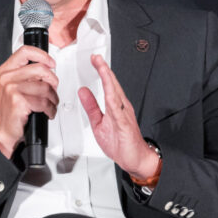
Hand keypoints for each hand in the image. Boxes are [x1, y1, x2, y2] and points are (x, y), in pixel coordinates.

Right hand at [0, 45, 58, 157]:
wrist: (6, 129)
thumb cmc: (14, 108)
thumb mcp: (17, 85)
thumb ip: (29, 73)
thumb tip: (49, 67)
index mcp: (7, 70)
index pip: (25, 51)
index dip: (42, 55)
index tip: (51, 63)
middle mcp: (8, 77)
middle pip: (41, 69)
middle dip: (53, 82)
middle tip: (53, 89)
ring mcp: (12, 89)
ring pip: (45, 88)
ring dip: (53, 99)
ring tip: (50, 104)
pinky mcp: (18, 101)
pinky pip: (43, 102)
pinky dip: (50, 109)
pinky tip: (47, 112)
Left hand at [78, 55, 159, 179]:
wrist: (135, 159)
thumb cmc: (120, 143)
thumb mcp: (99, 123)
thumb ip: (91, 107)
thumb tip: (83, 92)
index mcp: (115, 106)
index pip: (108, 85)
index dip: (102, 71)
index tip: (94, 60)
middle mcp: (121, 107)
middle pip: (112, 85)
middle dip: (105, 70)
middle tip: (97, 58)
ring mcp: (124, 115)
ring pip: (116, 94)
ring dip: (109, 81)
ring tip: (103, 69)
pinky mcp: (125, 125)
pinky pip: (118, 112)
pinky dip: (114, 101)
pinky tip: (110, 94)